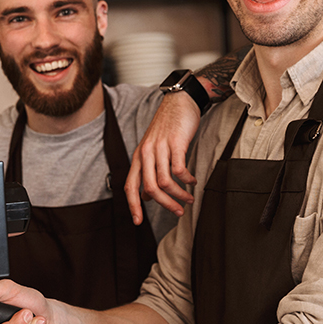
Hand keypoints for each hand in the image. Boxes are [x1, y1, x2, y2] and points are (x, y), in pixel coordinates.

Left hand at [126, 91, 200, 224]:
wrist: (179, 101)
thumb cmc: (168, 126)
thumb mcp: (152, 148)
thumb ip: (148, 170)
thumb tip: (145, 196)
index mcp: (138, 156)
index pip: (130, 186)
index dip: (133, 206)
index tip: (138, 222)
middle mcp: (146, 153)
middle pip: (150, 188)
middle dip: (164, 204)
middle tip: (178, 212)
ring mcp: (160, 147)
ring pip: (164, 181)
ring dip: (178, 195)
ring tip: (189, 198)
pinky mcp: (175, 142)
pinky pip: (178, 169)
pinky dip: (186, 179)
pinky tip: (192, 180)